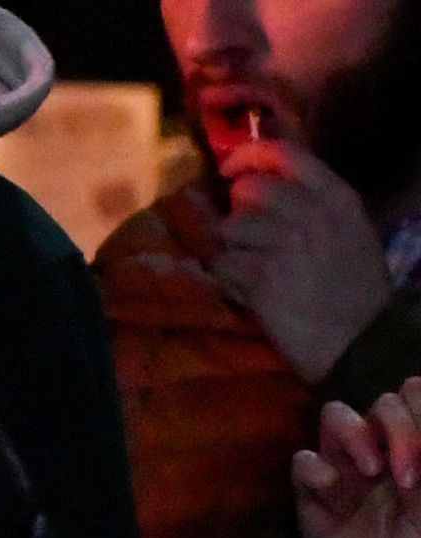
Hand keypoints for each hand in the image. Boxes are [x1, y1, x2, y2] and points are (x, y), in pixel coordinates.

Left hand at [215, 137, 396, 380]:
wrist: (358, 341)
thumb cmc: (356, 291)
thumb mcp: (350, 233)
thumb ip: (313, 206)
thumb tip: (260, 188)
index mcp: (338, 198)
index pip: (288, 153)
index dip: (250, 154)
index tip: (231, 167)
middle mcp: (311, 212)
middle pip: (249, 189)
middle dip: (239, 212)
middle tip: (246, 236)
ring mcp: (285, 243)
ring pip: (229, 229)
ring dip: (233, 250)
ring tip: (255, 272)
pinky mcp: (261, 277)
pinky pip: (222, 266)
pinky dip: (227, 281)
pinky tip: (250, 293)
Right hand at [297, 380, 420, 537]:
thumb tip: (416, 408)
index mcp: (419, 447)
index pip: (416, 393)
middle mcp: (386, 451)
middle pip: (385, 400)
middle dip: (399, 428)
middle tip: (405, 476)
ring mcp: (347, 471)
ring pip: (337, 415)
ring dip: (356, 434)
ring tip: (371, 471)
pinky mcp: (311, 496)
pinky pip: (302, 460)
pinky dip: (316, 469)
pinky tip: (332, 491)